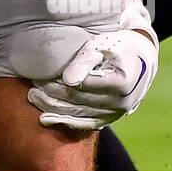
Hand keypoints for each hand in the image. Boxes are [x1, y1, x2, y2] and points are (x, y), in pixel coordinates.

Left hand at [27, 25, 158, 131]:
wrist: (140, 59)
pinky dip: (65, 121)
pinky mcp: (110, 118)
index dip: (58, 82)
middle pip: (78, 101)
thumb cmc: (117, 46)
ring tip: (33, 99)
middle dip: (52, 95)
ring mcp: (116, 113)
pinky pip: (85, 124)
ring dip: (54, 109)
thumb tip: (68, 80)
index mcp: (120, 84)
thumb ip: (85, 61)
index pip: (81, 86)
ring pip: (79, 115)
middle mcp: (120, 103)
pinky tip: (46, 119)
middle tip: (32, 89)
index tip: (40, 77)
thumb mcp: (102, 46)